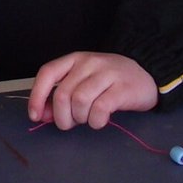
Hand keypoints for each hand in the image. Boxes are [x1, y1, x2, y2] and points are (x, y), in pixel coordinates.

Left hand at [28, 51, 157, 130]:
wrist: (147, 74)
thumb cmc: (110, 81)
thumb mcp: (83, 83)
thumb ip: (61, 97)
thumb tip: (41, 115)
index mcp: (74, 59)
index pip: (47, 73)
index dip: (37, 96)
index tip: (35, 115)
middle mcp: (89, 63)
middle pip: (63, 94)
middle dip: (62, 117)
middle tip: (71, 123)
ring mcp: (107, 74)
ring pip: (80, 101)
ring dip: (81, 118)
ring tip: (89, 119)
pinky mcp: (123, 88)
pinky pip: (100, 109)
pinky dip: (96, 121)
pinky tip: (100, 121)